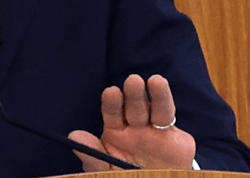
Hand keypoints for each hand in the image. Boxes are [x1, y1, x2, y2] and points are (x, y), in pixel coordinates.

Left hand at [68, 74, 195, 170]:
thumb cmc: (126, 177)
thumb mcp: (106, 171)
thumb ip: (92, 156)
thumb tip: (74, 136)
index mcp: (116, 132)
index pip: (112, 112)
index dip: (112, 101)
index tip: (112, 92)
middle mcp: (135, 126)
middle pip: (133, 105)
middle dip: (133, 94)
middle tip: (133, 81)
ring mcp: (155, 129)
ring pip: (154, 107)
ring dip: (154, 93)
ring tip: (155, 81)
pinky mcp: (175, 138)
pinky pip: (169, 116)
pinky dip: (164, 99)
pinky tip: (160, 86)